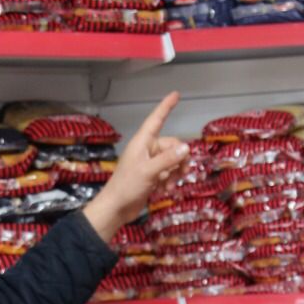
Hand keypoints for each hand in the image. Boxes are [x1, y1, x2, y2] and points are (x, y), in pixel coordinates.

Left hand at [84, 91, 188, 239]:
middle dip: (179, 160)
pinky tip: (164, 191)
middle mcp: (148, 149)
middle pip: (173, 146)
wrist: (116, 208)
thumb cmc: (127, 186)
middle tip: (180, 174)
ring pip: (173, 161)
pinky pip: (169, 173)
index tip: (176, 94)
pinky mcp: (153, 176)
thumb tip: (186, 147)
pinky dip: (170, 181)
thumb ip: (168, 159)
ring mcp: (150, 163)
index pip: (157, 119)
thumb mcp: (149, 171)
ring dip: (175, 174)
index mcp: (143, 142)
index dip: (166, 107)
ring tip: (168, 187)